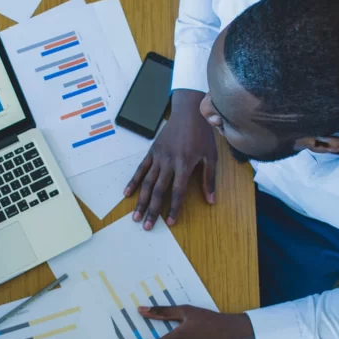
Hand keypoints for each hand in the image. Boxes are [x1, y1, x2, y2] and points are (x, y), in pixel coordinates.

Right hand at [124, 89, 216, 229]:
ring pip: (147, 182)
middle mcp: (168, 162)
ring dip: (140, 201)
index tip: (170, 222)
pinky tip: (127, 194)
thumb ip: (209, 179)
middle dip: (152, 210)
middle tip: (147, 226)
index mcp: (184, 164)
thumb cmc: (202, 135)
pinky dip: (133, 182)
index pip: (177, 191)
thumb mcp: (211, 156)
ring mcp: (158, 156)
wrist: (188, 112)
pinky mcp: (151, 152)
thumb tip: (211, 200)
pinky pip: (140, 169)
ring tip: (136, 216)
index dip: (173, 208)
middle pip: (158, 190)